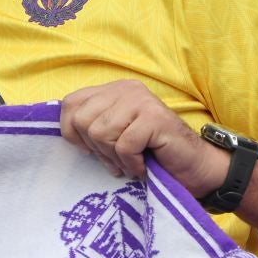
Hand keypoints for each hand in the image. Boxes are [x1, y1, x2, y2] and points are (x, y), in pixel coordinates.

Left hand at [59, 81, 227, 195]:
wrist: (193, 167)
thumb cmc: (150, 155)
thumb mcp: (113, 137)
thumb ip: (91, 127)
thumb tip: (65, 133)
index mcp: (113, 90)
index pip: (70, 104)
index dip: (72, 132)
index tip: (90, 150)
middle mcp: (126, 89)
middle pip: (82, 120)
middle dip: (96, 149)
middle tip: (117, 159)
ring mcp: (141, 100)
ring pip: (101, 133)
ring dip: (115, 157)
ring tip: (132, 161)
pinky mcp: (154, 117)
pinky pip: (124, 145)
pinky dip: (131, 163)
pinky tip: (144, 164)